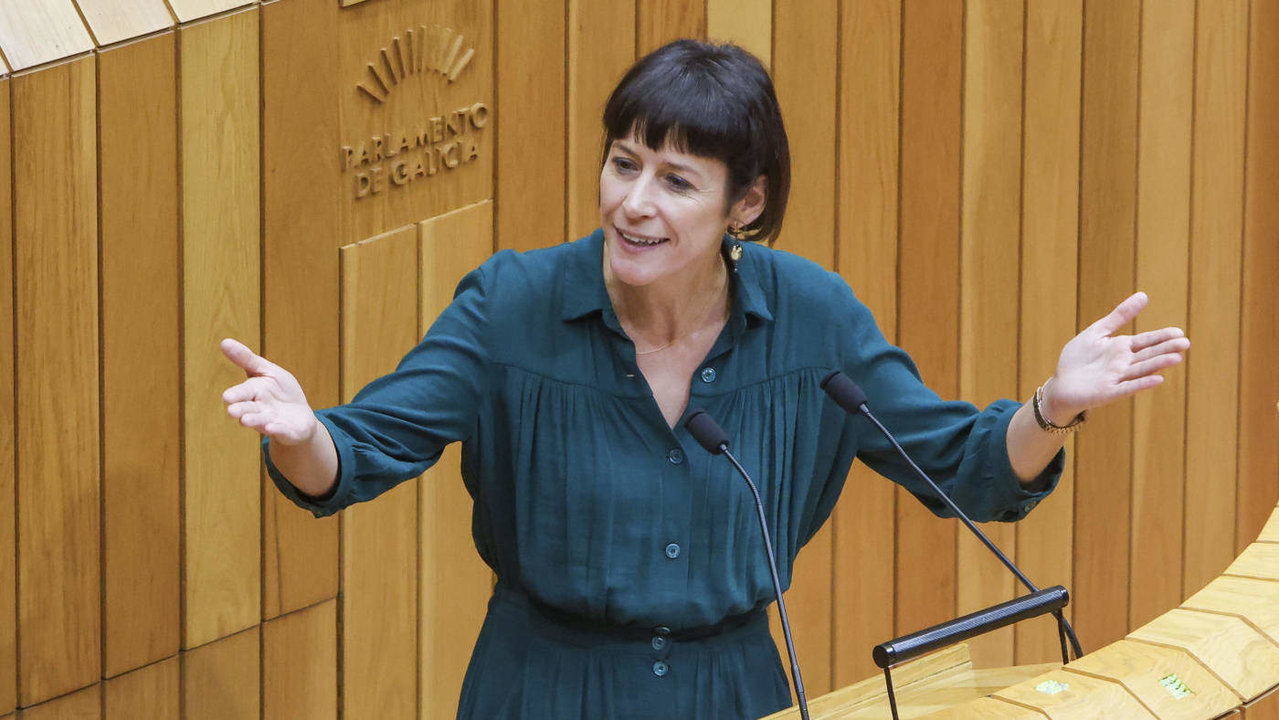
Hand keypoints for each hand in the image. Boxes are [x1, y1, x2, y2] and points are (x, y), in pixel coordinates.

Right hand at [220, 338, 317, 444]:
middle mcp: (260, 410)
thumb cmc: (280, 392)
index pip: (243, 392)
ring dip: (254, 420)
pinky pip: (282, 431)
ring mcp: (273, 422)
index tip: (227, 397)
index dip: (237, 394)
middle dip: (241, 410)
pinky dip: (278, 430)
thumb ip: (247, 360)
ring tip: (244, 421)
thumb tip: (224, 341)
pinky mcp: (288, 432)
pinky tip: (272, 428)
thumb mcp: (267, 371)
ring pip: (261, 421)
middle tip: (232, 411)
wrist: (300, 417)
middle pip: (249, 409)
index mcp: (254, 393)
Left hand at [1042, 292, 1189, 422]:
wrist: (1061, 385)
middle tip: (1185, 343)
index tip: (1179, 332)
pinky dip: (1142, 384)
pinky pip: (1127, 387)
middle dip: (1166, 349)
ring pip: (1141, 370)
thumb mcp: (1097, 332)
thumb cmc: (1079, 359)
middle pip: (1148, 355)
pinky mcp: (1108, 392)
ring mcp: (1117, 378)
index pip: (1146, 341)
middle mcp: (1124, 364)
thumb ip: (1119, 316)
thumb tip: (1144, 295)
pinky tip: (1158, 379)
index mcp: (1122, 348)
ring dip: (1158, 364)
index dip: (1162, 336)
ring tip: (1176, 358)